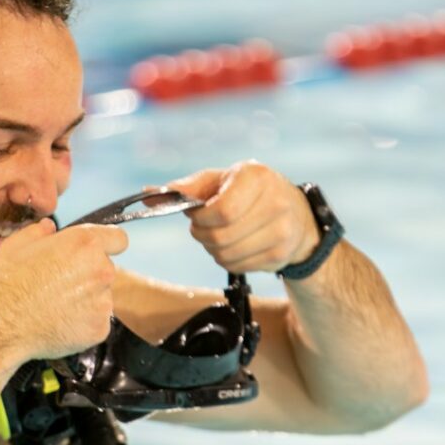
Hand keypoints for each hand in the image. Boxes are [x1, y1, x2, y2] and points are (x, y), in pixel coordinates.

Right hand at [0, 218, 128, 360]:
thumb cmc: (6, 283)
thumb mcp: (16, 245)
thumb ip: (39, 231)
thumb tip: (49, 228)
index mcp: (84, 244)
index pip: (118, 239)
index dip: (107, 245)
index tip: (96, 253)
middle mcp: (101, 271)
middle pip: (105, 270)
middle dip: (87, 275)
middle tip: (58, 285)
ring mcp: (103, 302)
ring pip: (101, 298)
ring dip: (85, 300)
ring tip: (54, 307)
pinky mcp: (100, 329)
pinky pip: (96, 322)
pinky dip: (82, 324)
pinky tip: (58, 323)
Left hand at [167, 161, 319, 273]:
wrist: (296, 214)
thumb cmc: (247, 192)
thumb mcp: (220, 180)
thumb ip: (186, 188)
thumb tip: (148, 194)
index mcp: (256, 177)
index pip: (221, 211)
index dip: (201, 219)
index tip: (198, 215)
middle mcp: (275, 202)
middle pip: (219, 237)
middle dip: (202, 235)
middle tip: (204, 226)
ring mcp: (281, 231)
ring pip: (225, 255)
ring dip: (212, 249)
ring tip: (221, 234)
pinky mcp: (280, 255)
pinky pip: (236, 267)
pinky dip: (227, 259)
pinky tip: (236, 244)